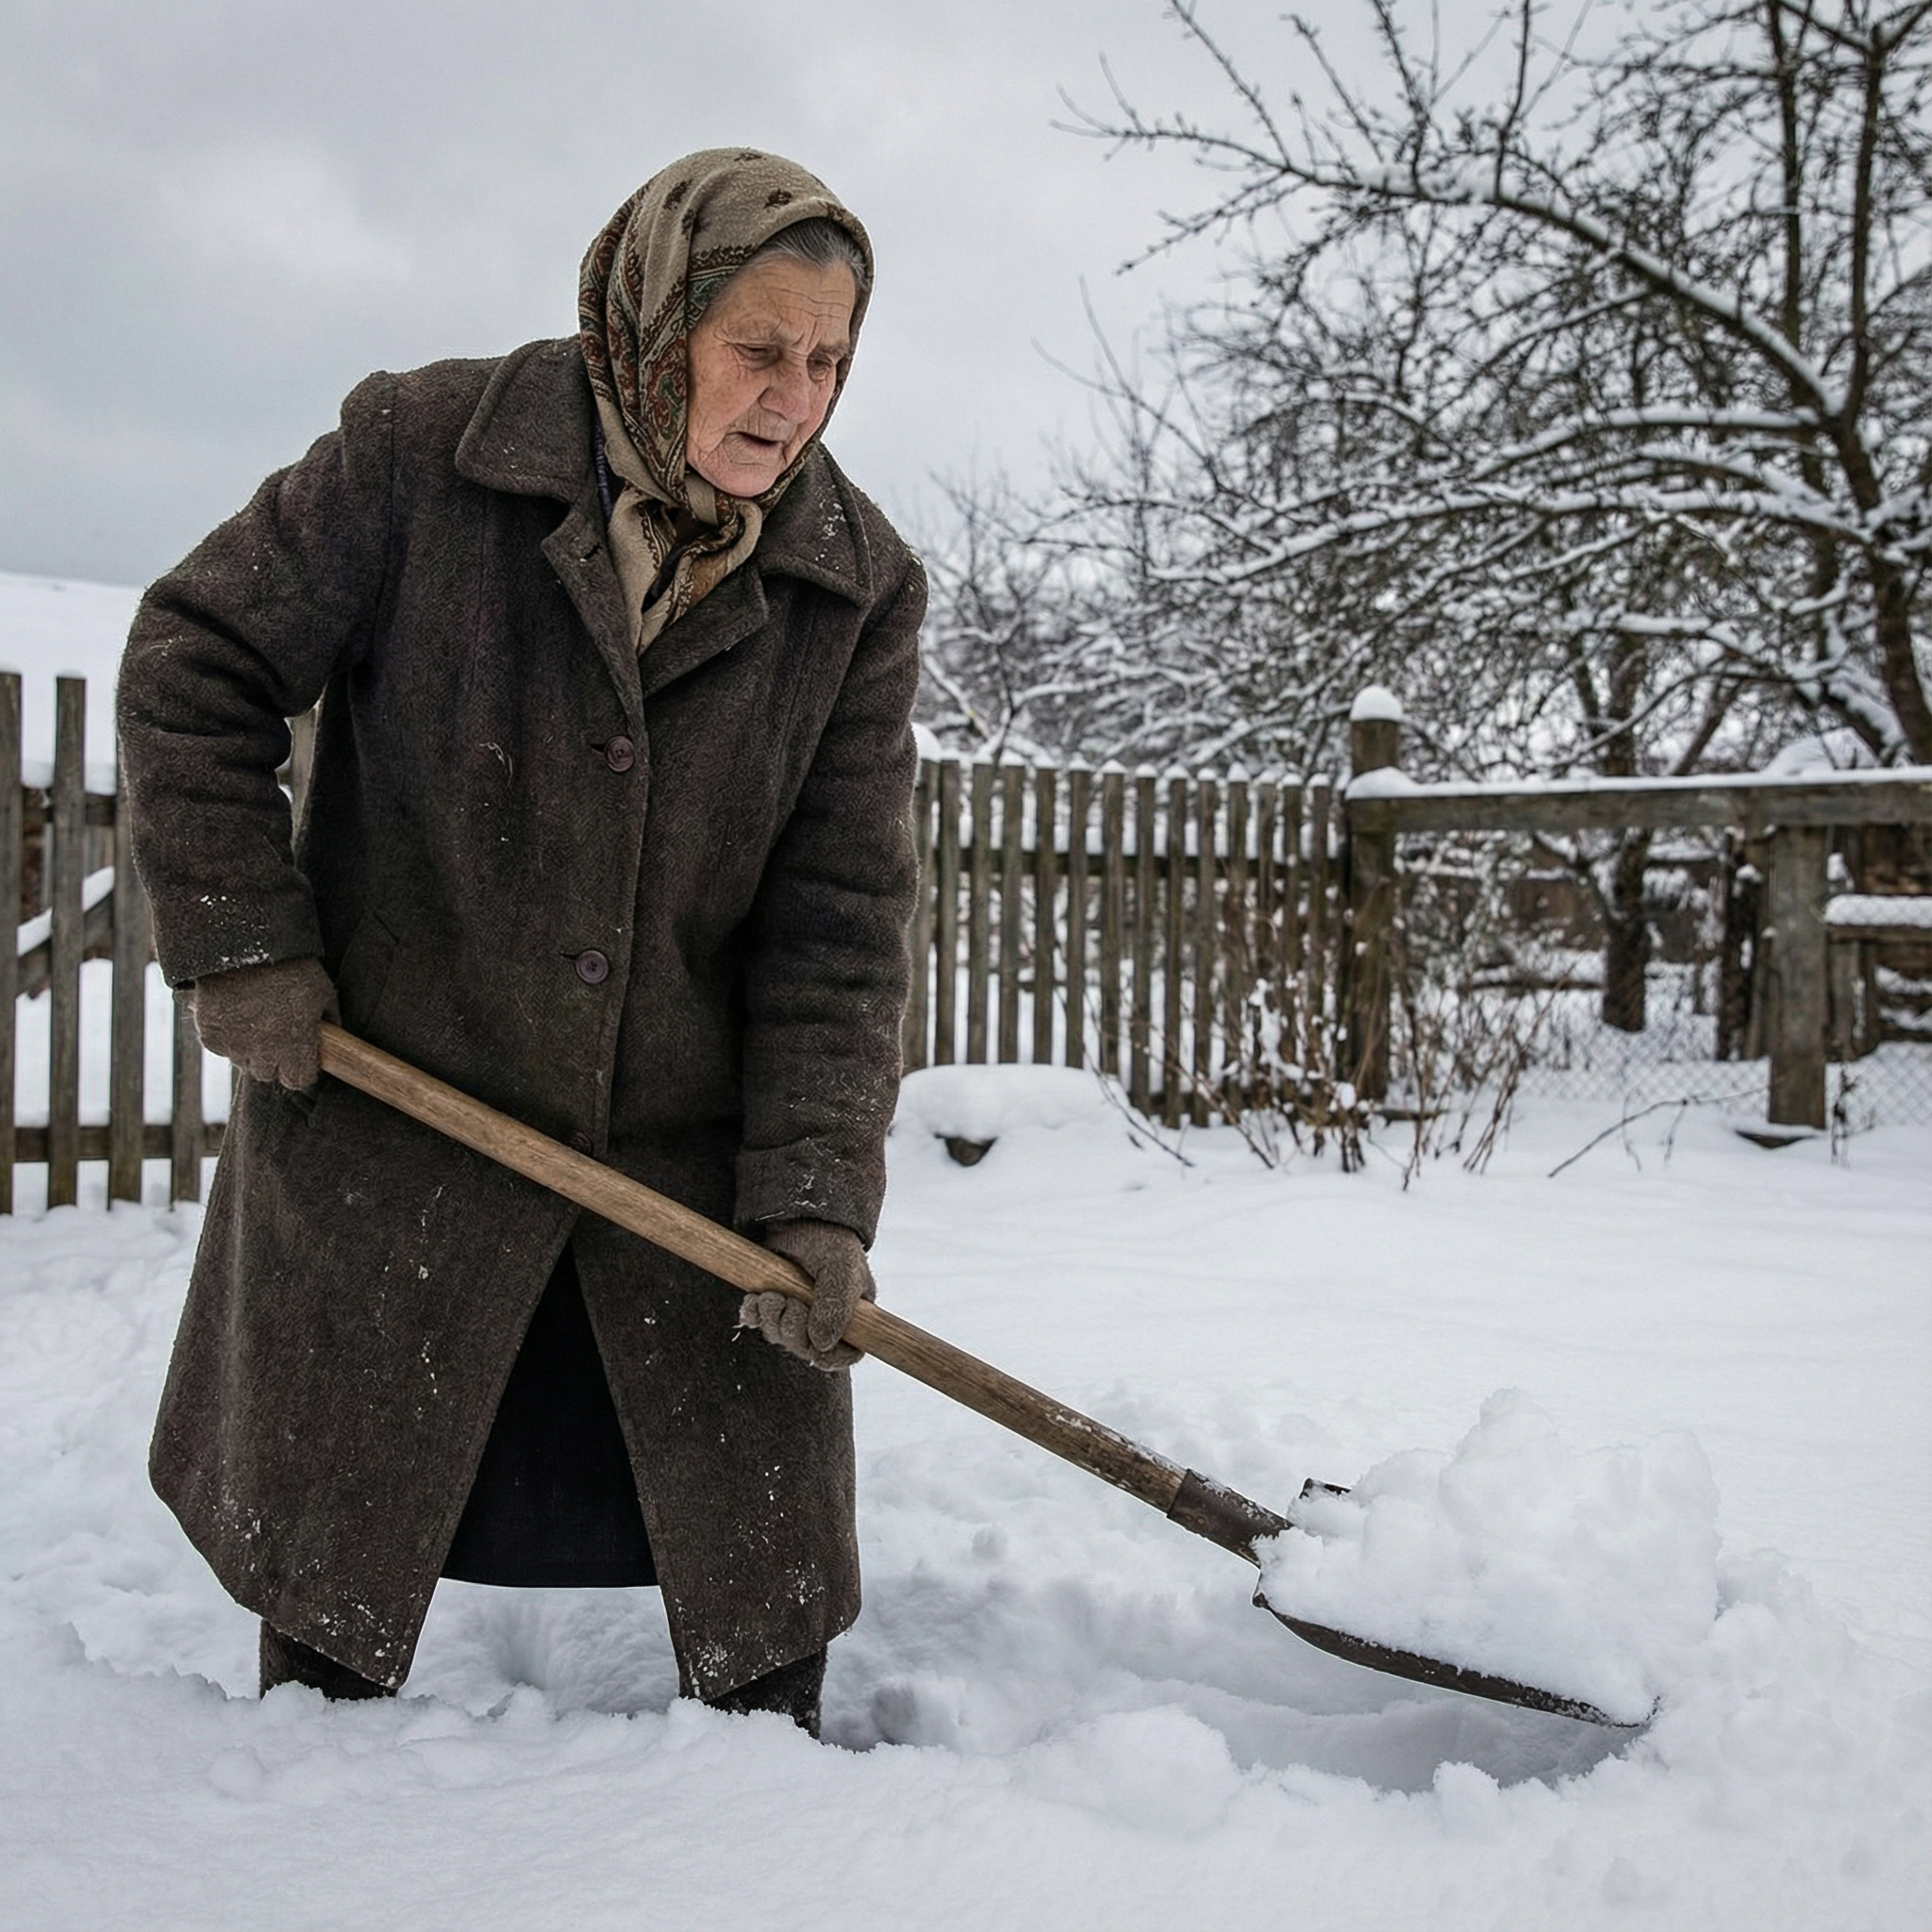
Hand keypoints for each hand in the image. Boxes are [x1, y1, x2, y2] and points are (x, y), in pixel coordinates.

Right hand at [191, 958, 339, 1088]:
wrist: (246, 949)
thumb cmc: (292, 969)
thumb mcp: (323, 992)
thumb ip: (330, 1019)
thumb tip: (334, 1033)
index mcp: (296, 1046)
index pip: (298, 1081)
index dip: (300, 1071)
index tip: (300, 1059)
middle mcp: (264, 1053)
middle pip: (268, 1074)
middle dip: (274, 1060)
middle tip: (276, 1037)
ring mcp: (235, 1046)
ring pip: (243, 1062)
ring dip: (249, 1050)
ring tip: (255, 1021)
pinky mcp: (211, 1036)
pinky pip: (221, 1047)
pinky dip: (227, 1037)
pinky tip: (235, 1015)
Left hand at [741, 1219, 875, 1370]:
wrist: (800, 1218)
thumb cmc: (830, 1242)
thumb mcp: (841, 1269)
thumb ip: (836, 1306)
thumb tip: (821, 1345)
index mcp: (852, 1314)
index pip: (847, 1354)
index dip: (832, 1360)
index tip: (817, 1354)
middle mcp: (824, 1318)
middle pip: (807, 1349)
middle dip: (794, 1332)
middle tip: (790, 1304)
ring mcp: (796, 1312)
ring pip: (781, 1337)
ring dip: (772, 1320)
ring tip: (773, 1295)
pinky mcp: (772, 1302)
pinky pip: (758, 1322)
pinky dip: (753, 1314)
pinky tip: (755, 1299)